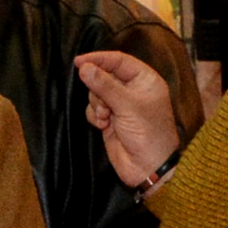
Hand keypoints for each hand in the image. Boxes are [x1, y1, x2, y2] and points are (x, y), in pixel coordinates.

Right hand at [72, 48, 180, 190]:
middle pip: (104, 76)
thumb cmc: (148, 133)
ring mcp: (120, 105)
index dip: (99, 59)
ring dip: (96, 104)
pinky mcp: (110, 120)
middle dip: (98, 88)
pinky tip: (104, 126)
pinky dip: (95, 116)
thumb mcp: (127, 105)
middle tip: (103, 103)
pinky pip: (93, 109)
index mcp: (145, 80)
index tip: (78, 62)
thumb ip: (104, 85)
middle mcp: (132, 90)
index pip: (119, 61)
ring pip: (96, 93)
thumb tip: (83, 68)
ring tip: (106, 117)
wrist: (148, 167)